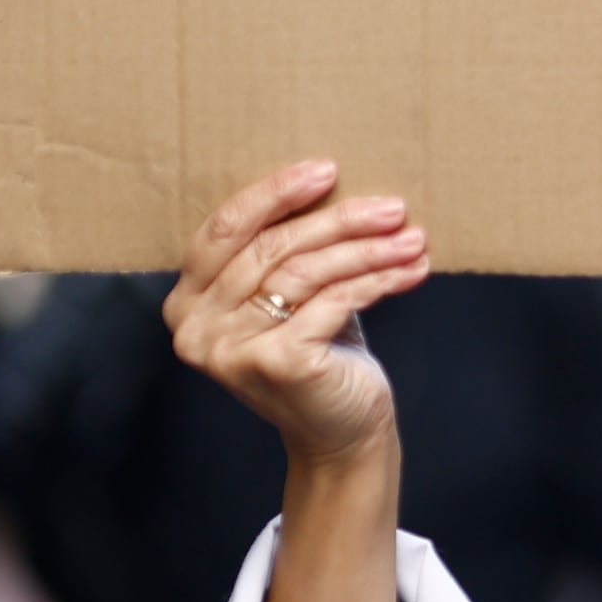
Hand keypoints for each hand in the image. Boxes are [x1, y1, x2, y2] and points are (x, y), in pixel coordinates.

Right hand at [167, 159, 428, 601]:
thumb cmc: (321, 353)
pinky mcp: (276, 363)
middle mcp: (196, 328)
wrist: (343, 431)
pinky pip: (333, 301)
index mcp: (187, 302)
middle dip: (338, 221)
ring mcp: (230, 350)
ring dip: (368, 249)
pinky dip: (378, 280)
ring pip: (305, 273)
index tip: (327, 171)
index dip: (274, 195)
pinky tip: (413, 270)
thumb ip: (285, 253)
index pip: (224, 231)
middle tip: (393, 207)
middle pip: (270, 249)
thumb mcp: (293, 297)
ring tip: (413, 238)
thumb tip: (331, 182)